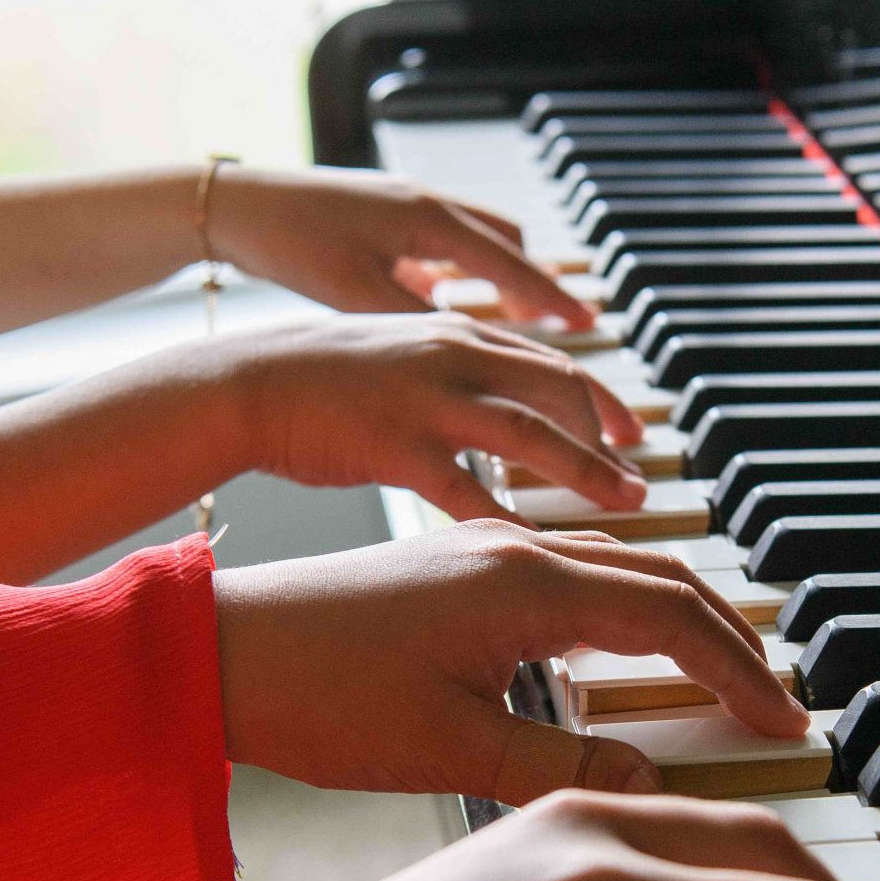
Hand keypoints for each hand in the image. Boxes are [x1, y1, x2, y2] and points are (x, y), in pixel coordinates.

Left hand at [206, 164, 596, 327]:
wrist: (233, 205)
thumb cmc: (290, 242)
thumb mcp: (358, 291)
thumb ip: (419, 322)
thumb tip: (472, 353)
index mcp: (428, 219)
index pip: (510, 262)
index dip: (551, 299)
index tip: (588, 324)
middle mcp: (424, 205)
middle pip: (505, 243)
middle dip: (536, 283)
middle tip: (565, 323)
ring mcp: (401, 208)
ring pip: (472, 241)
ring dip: (498, 276)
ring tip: (517, 317)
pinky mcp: (377, 219)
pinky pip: (436, 246)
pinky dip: (455, 273)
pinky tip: (442, 303)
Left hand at [211, 521, 809, 801]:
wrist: (220, 654)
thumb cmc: (320, 695)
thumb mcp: (453, 750)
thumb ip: (563, 767)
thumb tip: (649, 784)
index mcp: (528, 586)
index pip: (673, 621)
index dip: (738, 674)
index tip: (782, 720)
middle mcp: (518, 551)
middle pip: (663, 584)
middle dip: (730, 643)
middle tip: (775, 701)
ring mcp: (488, 553)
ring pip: (620, 576)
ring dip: (683, 622)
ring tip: (724, 676)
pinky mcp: (461, 569)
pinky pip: (574, 579)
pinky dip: (626, 613)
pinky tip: (625, 653)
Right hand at [225, 313, 643, 520]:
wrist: (242, 381)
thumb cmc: (315, 379)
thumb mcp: (397, 353)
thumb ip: (451, 369)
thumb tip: (492, 396)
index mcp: (457, 334)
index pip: (552, 362)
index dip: (599, 401)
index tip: (629, 434)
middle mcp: (454, 355)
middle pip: (561, 389)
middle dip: (609, 436)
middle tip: (637, 480)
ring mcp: (427, 397)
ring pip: (533, 432)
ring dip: (586, 470)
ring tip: (623, 504)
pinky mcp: (395, 441)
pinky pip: (467, 486)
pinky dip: (509, 516)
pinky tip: (537, 547)